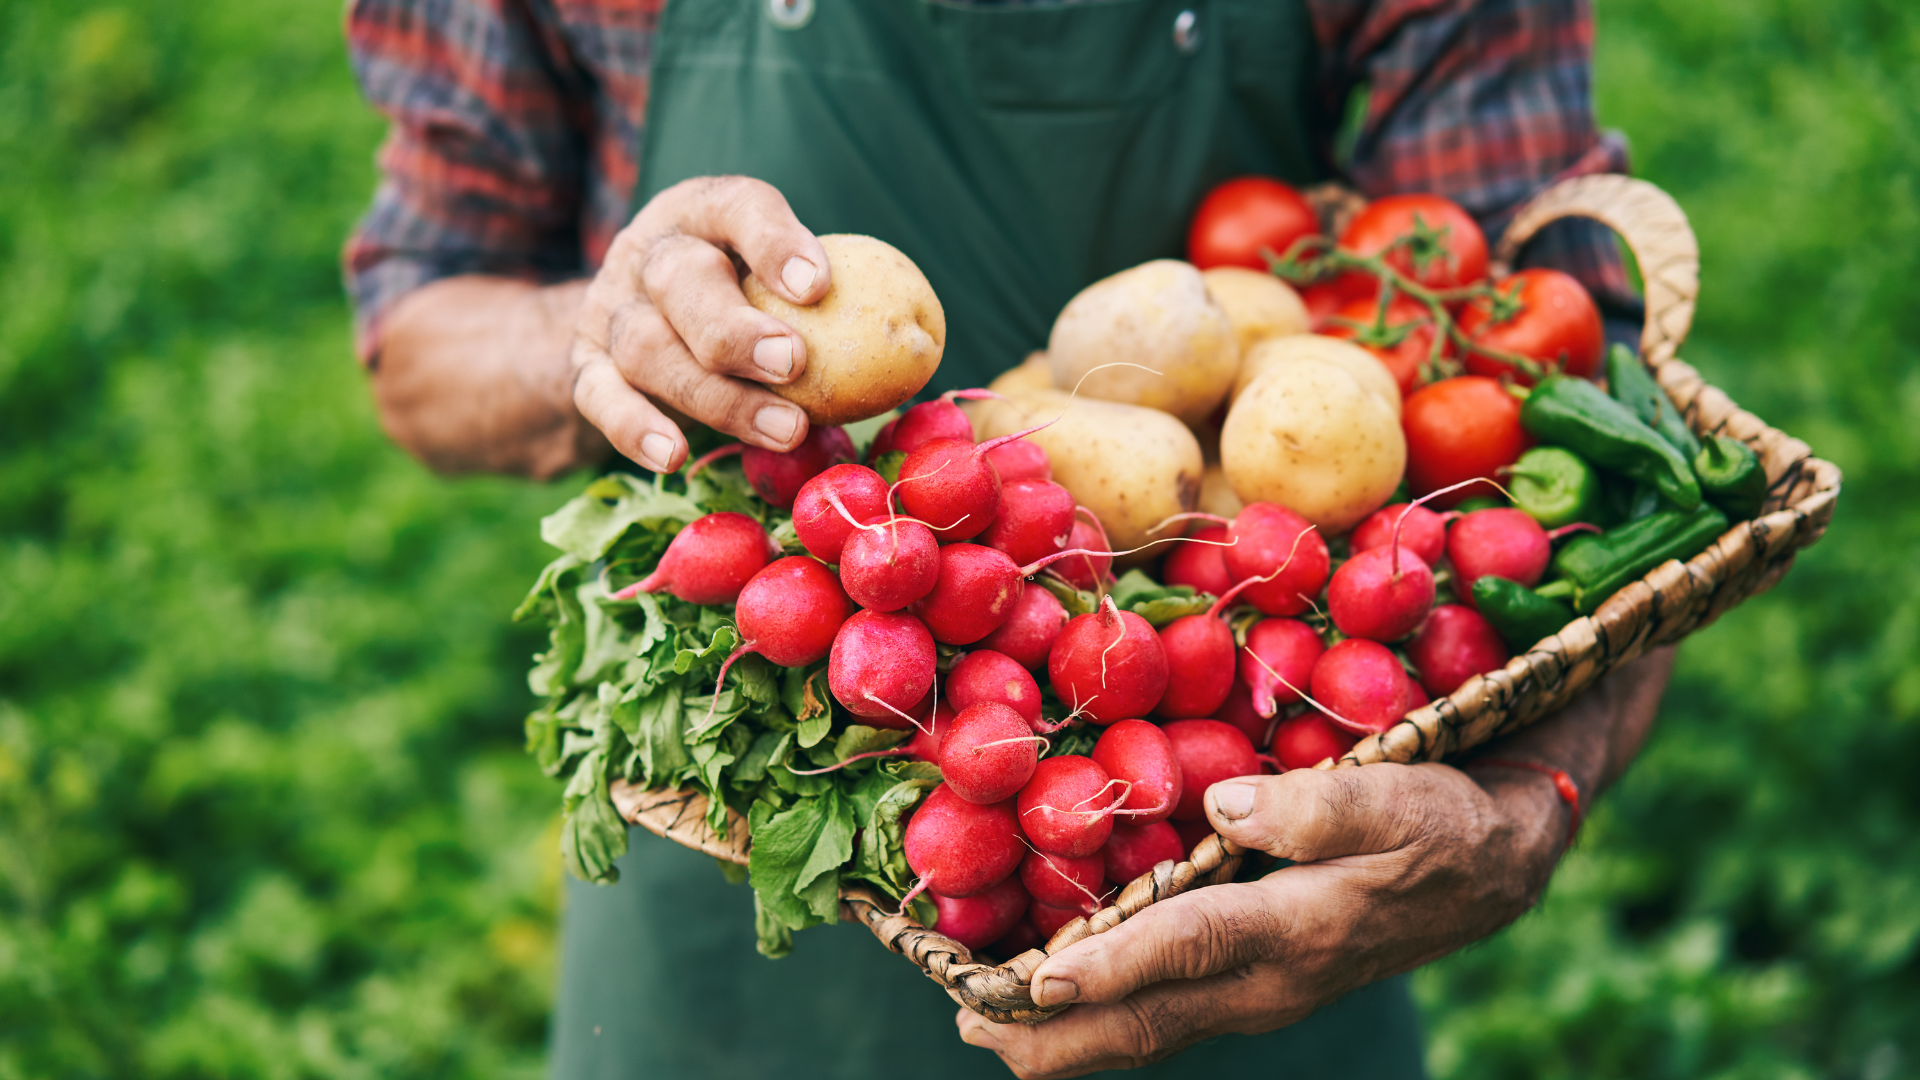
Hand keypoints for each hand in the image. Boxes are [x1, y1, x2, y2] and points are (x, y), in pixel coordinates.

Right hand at [571, 176, 830, 472]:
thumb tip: (920, 345)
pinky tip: (673, 456)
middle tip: (794, 363)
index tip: (818, 284)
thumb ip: (829, 301)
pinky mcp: (584, 366)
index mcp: (705, 213)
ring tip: (785, 430)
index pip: (739, 207)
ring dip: (717, 395)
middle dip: (736, 327)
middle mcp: (651, 253)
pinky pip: (599, 397)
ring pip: (648, 348)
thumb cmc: (738, 300)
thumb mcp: (774, 280)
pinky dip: (632, 427)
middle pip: (682, 282)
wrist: (627, 319)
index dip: (775, 241)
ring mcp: (610, 309)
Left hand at [956, 651, 1675, 1078]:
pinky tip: (1064, 1000)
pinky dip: (1108, 1014)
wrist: (1498, 864)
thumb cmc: (1444, 819)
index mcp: (1296, 930)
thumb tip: (1222, 804)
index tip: (1032, 982)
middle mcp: (1267, 979)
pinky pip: (1171, 1009)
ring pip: (1152, 1028)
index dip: (1106, 970)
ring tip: (990, 1025)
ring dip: (1069, 1035)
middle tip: (969, 1022)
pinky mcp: (1259, 978)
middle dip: (1055, 1033)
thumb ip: (1314, 805)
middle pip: (1148, 1023)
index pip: (1184, 953)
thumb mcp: (1400, 796)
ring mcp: (1261, 990)